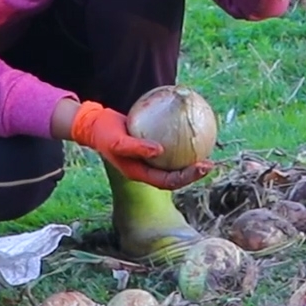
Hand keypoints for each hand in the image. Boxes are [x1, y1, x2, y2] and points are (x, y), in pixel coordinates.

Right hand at [66, 101, 212, 189]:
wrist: (95, 124)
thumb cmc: (105, 134)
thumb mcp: (118, 141)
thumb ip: (137, 147)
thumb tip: (160, 150)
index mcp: (141, 173)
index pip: (169, 181)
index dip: (187, 177)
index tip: (203, 167)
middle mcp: (147, 168)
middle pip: (175, 177)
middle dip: (194, 173)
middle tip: (210, 163)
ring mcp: (149, 159)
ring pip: (174, 165)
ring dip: (190, 162)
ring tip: (206, 152)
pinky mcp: (150, 145)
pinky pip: (170, 147)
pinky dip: (181, 143)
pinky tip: (190, 131)